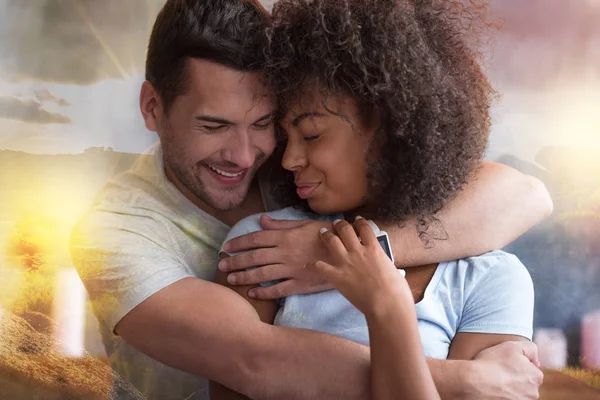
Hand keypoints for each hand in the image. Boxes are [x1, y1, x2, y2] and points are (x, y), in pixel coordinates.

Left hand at [219, 215, 333, 298]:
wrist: (349, 252)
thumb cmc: (326, 235)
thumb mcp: (304, 224)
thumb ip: (281, 225)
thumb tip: (262, 220)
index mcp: (286, 237)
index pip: (256, 239)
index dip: (239, 243)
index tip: (226, 247)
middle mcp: (285, 253)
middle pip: (255, 257)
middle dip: (236, 261)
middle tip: (221, 265)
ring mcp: (292, 269)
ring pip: (262, 274)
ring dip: (244, 276)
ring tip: (231, 279)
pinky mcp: (300, 284)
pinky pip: (278, 289)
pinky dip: (264, 292)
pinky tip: (252, 293)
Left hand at [306, 217, 411, 314]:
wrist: (387, 304)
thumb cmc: (397, 291)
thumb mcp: (394, 271)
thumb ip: (386, 265)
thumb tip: (388, 268)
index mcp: (374, 249)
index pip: (364, 228)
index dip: (359, 222)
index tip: (356, 220)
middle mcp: (358, 252)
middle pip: (345, 230)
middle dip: (340, 224)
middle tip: (337, 223)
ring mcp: (346, 263)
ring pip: (332, 242)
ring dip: (326, 235)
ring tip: (323, 232)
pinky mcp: (337, 276)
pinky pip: (320, 267)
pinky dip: (312, 265)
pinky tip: (308, 265)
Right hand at [467, 341, 542, 399]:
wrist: (474, 381)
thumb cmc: (492, 363)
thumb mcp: (512, 346)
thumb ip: (530, 349)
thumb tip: (535, 361)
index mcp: (536, 377)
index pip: (531, 368)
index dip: (517, 363)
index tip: (506, 363)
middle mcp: (533, 393)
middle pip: (525, 382)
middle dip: (516, 377)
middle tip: (500, 371)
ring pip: (517, 391)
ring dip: (509, 386)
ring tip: (495, 380)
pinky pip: (509, 397)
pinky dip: (503, 394)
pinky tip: (494, 388)